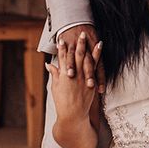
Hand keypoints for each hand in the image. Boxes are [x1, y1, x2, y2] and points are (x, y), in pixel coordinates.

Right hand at [45, 32, 102, 147]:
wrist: (72, 115)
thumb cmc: (62, 103)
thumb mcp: (55, 87)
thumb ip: (54, 74)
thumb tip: (49, 65)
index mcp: (62, 76)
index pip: (62, 59)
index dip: (62, 48)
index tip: (61, 38)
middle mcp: (73, 76)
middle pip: (75, 56)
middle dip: (77, 44)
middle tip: (79, 32)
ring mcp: (82, 79)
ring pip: (86, 59)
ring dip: (88, 46)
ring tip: (89, 36)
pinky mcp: (90, 83)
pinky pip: (95, 67)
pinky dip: (97, 57)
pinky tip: (99, 47)